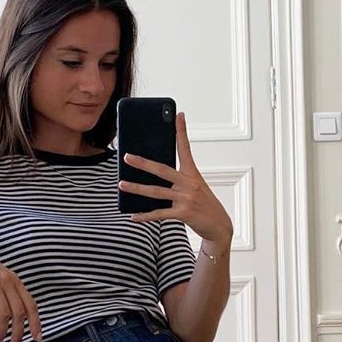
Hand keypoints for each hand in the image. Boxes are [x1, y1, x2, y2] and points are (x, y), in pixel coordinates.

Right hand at [0, 235, 42, 341]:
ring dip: (3, 332)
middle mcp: (6, 281)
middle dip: (19, 332)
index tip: (37, 336)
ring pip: (4, 314)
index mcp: (13, 279)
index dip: (36, 322)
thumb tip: (14, 309)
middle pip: (19, 312)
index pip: (31, 304)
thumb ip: (7, 288)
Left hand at [119, 109, 232, 245]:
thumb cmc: (205, 204)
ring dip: (137, 188)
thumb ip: (179, 179)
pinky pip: (159, 214)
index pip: (185, 148)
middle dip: (142, 163)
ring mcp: (186, 199)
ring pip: (156, 192)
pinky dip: (145, 216)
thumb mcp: (195, 186)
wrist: (219, 225)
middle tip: (126, 157)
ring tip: (122, 184)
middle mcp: (189, 184)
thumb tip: (156, 174)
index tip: (178, 115)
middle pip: (162, 170)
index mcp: (193, 173)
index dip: (182, 131)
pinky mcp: (183, 213)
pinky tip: (133, 216)